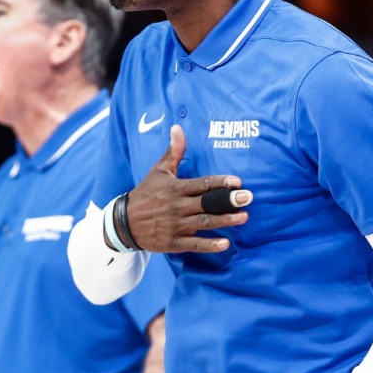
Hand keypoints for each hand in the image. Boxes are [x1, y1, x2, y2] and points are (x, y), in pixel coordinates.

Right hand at [126, 125, 251, 252]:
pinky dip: (209, 245)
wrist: (124, 222)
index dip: (220, 182)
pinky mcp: (173, 242)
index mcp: (175, 188)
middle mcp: (176, 207)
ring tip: (243, 217)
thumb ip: (173, 151)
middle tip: (247, 198)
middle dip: (228, 201)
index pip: (201, 184)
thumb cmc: (146, 193)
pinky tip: (225, 244)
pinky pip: (194, 244)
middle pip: (206, 203)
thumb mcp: (158, 171)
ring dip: (225, 221)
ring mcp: (175, 226)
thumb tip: (178, 127)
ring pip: (204, 223)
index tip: (237, 181)